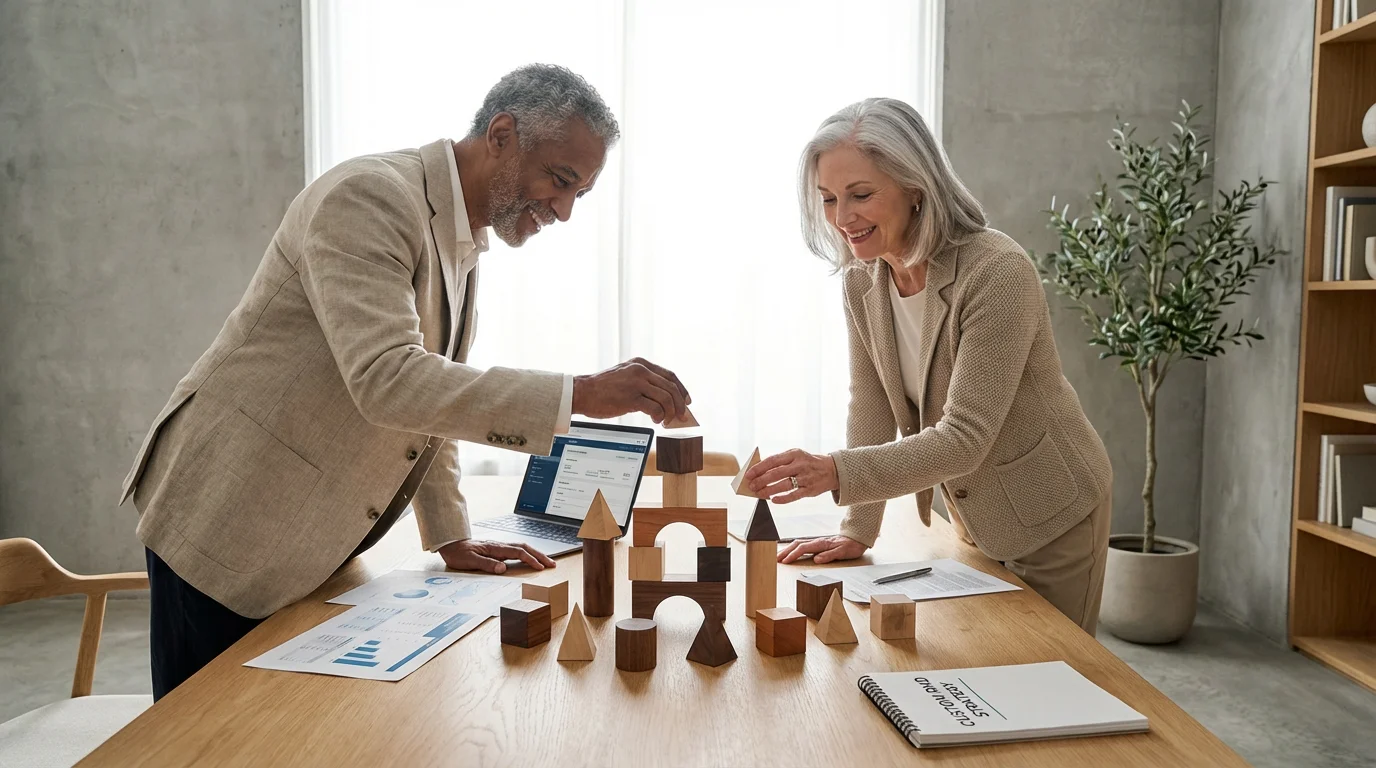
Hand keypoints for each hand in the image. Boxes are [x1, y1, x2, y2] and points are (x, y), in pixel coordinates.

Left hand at [438, 539, 555, 573]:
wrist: (449, 544)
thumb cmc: (458, 553)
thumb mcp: (470, 561)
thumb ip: (487, 564)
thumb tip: (503, 568)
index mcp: (495, 548)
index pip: (518, 552)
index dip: (530, 559)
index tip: (540, 567)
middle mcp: (499, 546)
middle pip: (525, 548)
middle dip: (540, 555)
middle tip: (552, 564)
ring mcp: (499, 547)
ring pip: (522, 547)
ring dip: (535, 554)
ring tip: (545, 561)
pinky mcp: (497, 549)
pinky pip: (516, 550)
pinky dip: (527, 554)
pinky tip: (529, 558)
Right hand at [572, 357, 690, 423]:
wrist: (581, 393)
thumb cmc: (601, 389)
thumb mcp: (625, 377)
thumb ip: (643, 383)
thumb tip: (663, 400)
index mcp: (640, 363)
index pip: (670, 375)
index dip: (682, 389)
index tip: (687, 401)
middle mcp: (640, 370)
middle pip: (671, 387)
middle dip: (680, 404)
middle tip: (681, 416)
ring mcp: (636, 383)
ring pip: (666, 398)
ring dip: (670, 412)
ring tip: (665, 420)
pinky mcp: (631, 397)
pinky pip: (655, 408)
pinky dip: (659, 416)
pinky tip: (655, 420)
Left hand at [745, 448, 838, 502]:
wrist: (832, 470)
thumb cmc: (808, 463)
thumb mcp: (796, 456)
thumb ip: (780, 461)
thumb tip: (760, 471)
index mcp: (794, 454)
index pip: (772, 461)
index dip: (759, 468)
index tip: (748, 475)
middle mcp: (800, 465)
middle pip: (776, 473)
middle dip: (761, 480)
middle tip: (751, 486)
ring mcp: (806, 478)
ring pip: (784, 485)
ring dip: (769, 490)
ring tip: (759, 494)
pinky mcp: (810, 490)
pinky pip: (794, 495)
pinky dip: (783, 498)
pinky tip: (773, 500)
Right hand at [778, 535, 867, 563]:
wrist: (858, 538)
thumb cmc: (851, 546)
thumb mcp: (843, 553)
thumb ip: (829, 555)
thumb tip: (816, 559)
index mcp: (821, 543)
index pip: (803, 548)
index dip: (793, 555)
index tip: (785, 561)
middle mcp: (817, 541)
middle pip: (797, 544)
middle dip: (785, 551)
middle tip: (776, 559)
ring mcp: (817, 542)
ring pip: (798, 543)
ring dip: (788, 549)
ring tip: (779, 556)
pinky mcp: (818, 544)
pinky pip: (803, 545)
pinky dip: (794, 547)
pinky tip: (791, 551)